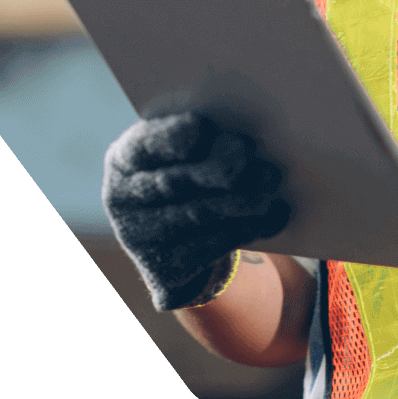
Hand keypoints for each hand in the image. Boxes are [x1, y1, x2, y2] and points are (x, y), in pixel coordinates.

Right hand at [103, 112, 290, 310]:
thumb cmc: (190, 177)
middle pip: (175, 181)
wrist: (182, 245)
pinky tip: (275, 211)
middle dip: (221, 164)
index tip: (202, 126)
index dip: (170, 136)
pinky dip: (252, 225)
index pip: (141, 145)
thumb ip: (203, 140)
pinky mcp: (167, 272)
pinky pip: (216, 244)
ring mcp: (140, 240)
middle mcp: (122, 201)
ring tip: (271, 178)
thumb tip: (237, 136)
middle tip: (251, 149)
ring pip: (201, 213)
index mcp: (124, 159)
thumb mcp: (185, 152)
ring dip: (246, 195)